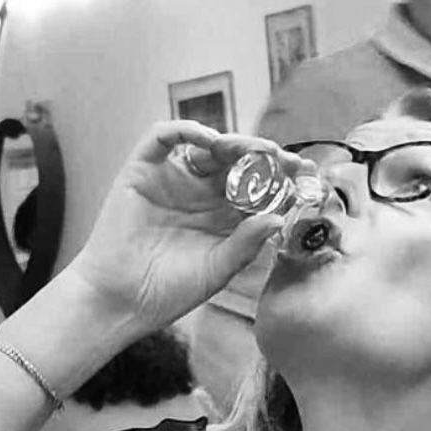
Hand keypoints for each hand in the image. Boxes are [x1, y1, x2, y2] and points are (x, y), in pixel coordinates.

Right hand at [69, 121, 315, 332]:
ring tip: (256, 150)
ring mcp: (173, 179)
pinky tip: (210, 141)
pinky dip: (186, 131)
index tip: (306, 178)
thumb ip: (246, 243)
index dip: (282, 181)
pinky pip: (162, 138)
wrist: (123, 299)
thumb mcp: (218, 269)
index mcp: (225, 216)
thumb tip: (278, 218)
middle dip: (265, 158)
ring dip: (234, 142)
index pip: (258, 189)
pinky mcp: (143, 170)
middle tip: (287, 160)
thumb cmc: (170, 290)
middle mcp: (202, 193)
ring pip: (208, 147)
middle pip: (239, 163)